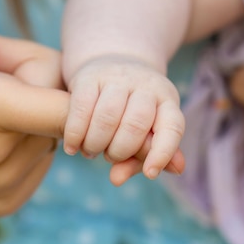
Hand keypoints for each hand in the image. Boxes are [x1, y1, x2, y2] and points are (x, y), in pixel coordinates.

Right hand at [0, 0, 68, 216]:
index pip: (68, 110)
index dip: (70, 82)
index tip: (44, 63)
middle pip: (60, 108)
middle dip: (35, 79)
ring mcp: (4, 186)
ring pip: (53, 133)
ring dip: (30, 111)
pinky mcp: (6, 202)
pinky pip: (43, 156)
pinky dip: (26, 138)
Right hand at [63, 55, 184, 183]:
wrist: (112, 64)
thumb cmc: (131, 111)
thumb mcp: (144, 132)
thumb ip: (138, 159)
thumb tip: (117, 180)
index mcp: (167, 100)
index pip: (172, 127)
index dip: (163, 153)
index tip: (150, 174)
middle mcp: (146, 85)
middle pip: (135, 125)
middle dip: (120, 151)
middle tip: (109, 158)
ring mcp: (118, 77)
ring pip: (107, 117)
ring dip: (96, 144)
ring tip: (91, 152)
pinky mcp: (90, 76)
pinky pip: (81, 108)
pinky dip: (75, 134)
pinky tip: (71, 148)